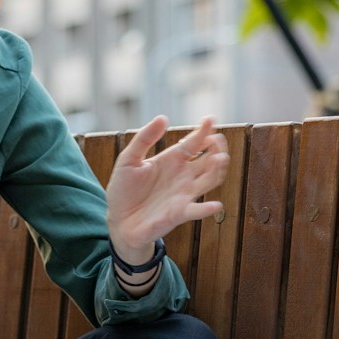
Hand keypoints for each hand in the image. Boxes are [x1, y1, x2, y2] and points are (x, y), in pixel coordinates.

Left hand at [105, 115, 229, 263]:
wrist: (118, 220)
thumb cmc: (124, 190)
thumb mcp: (128, 159)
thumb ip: (144, 138)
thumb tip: (163, 117)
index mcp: (172, 160)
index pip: (193, 143)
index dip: (203, 131)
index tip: (210, 119)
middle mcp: (183, 176)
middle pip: (208, 160)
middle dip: (216, 149)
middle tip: (217, 140)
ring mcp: (184, 195)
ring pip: (209, 181)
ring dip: (216, 171)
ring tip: (220, 159)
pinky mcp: (179, 214)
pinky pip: (196, 211)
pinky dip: (206, 209)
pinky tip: (215, 205)